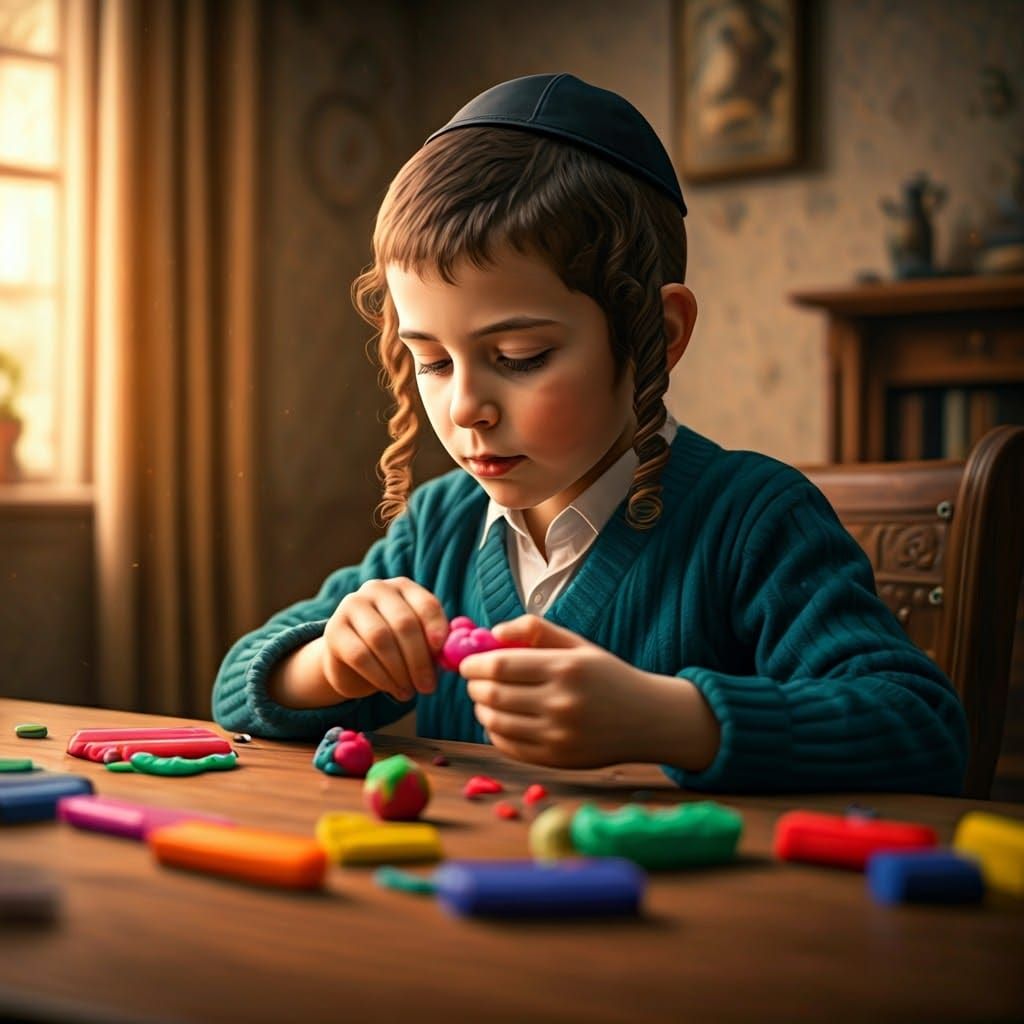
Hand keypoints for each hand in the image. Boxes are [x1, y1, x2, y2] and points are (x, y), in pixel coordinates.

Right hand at [322, 577, 447, 701]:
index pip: (425, 604)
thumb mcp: (418, 643)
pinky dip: (380, 677)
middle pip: (404, 623)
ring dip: (399, 671)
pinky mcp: (334, 630)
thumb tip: (452, 654)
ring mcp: (352, 606)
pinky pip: (360, 655)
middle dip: (419, 660)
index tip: (440, 653)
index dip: (436, 628)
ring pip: (381, 639)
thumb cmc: (395, 650)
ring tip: (409, 692)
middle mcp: (376, 589)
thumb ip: (435, 644)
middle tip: (428, 687)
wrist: (352, 660)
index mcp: (403, 587)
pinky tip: (391, 689)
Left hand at [460, 615, 653, 768]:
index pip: (501, 666)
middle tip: (473, 681)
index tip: (467, 663)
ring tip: (484, 700)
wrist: (648, 719)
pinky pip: (509, 747)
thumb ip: (536, 630)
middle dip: (474, 687)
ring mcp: (559, 736)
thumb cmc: (607, 676)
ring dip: (481, 709)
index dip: (475, 664)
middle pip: (494, 695)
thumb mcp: (578, 645)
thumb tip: (493, 632)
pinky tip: (499, 721)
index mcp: (566, 669)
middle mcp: (562, 703)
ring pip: (496, 723)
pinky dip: (495, 732)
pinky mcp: (557, 759)